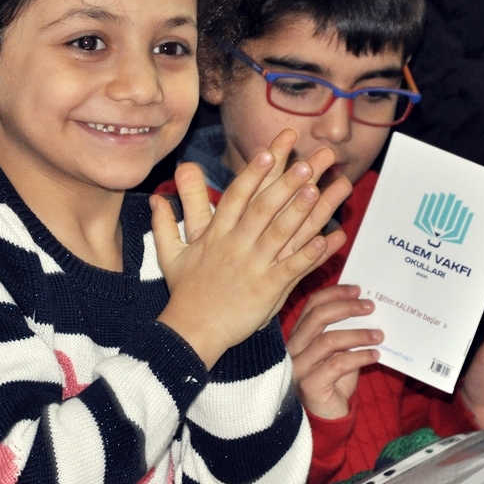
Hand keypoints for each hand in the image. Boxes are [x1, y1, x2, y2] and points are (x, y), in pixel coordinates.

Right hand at [151, 129, 351, 368]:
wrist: (191, 331)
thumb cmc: (184, 294)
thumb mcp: (170, 255)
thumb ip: (164, 224)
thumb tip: (155, 198)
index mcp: (217, 235)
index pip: (237, 197)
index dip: (254, 173)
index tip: (269, 152)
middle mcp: (236, 246)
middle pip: (263, 208)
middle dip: (285, 183)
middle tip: (306, 161)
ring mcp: (252, 267)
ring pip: (280, 234)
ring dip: (300, 211)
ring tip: (318, 188)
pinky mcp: (266, 290)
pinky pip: (291, 268)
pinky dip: (310, 254)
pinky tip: (328, 239)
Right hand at [287, 284, 381, 419]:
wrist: (327, 418)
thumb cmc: (334, 382)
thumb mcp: (339, 352)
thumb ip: (345, 332)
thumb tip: (366, 308)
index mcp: (299, 335)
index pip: (312, 305)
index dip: (334, 294)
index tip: (357, 289)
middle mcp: (293, 348)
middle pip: (317, 317)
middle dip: (346, 307)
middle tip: (370, 306)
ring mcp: (298, 367)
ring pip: (328, 340)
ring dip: (358, 334)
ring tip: (379, 335)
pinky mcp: (309, 385)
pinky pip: (337, 364)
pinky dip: (360, 357)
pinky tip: (375, 356)